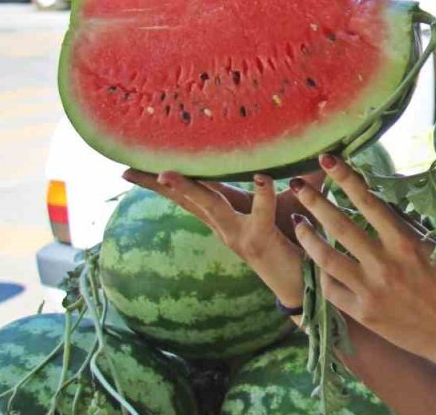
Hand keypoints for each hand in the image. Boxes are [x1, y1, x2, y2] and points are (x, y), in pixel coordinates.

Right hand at [122, 168, 325, 306]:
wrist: (307, 286)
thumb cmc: (298, 243)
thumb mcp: (291, 205)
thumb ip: (298, 178)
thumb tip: (307, 150)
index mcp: (228, 216)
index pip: (191, 196)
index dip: (163, 183)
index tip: (132, 169)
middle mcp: (227, 227)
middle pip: (187, 200)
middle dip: (158, 184)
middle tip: (127, 171)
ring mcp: (240, 236)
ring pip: (212, 206)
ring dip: (192, 189)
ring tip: (168, 173)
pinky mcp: (262, 241)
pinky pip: (260, 214)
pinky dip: (263, 195)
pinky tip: (263, 177)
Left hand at [290, 154, 435, 367]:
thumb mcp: (433, 248)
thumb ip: (404, 226)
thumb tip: (379, 200)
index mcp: (404, 243)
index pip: (368, 202)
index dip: (346, 178)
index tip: (328, 159)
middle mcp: (384, 263)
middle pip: (339, 225)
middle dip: (314, 201)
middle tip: (296, 184)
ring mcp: (370, 289)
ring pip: (326, 257)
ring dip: (307, 236)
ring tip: (297, 221)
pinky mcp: (362, 312)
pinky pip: (331, 288)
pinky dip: (320, 271)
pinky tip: (315, 260)